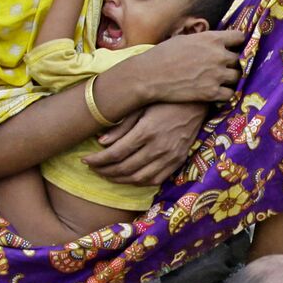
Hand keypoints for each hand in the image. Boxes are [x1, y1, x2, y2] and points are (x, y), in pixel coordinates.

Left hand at [84, 102, 207, 185]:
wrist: (196, 103)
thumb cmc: (165, 100)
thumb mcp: (141, 106)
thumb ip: (122, 126)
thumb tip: (101, 142)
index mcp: (147, 131)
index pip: (115, 153)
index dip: (97, 159)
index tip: (85, 160)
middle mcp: (158, 148)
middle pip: (124, 168)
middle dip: (104, 170)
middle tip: (92, 168)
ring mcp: (169, 157)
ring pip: (138, 178)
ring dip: (118, 179)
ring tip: (106, 174)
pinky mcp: (177, 161)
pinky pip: (155, 179)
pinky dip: (138, 182)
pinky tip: (128, 177)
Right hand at [141, 30, 243, 102]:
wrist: (149, 76)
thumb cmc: (163, 55)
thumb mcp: (186, 39)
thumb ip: (204, 40)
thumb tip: (213, 40)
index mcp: (212, 39)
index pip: (239, 37)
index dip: (237, 43)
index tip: (234, 48)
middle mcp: (218, 56)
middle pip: (239, 59)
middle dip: (232, 63)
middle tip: (223, 67)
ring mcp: (216, 75)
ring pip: (237, 77)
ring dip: (230, 79)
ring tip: (220, 80)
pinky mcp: (211, 93)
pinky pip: (230, 94)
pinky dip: (225, 94)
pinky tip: (217, 92)